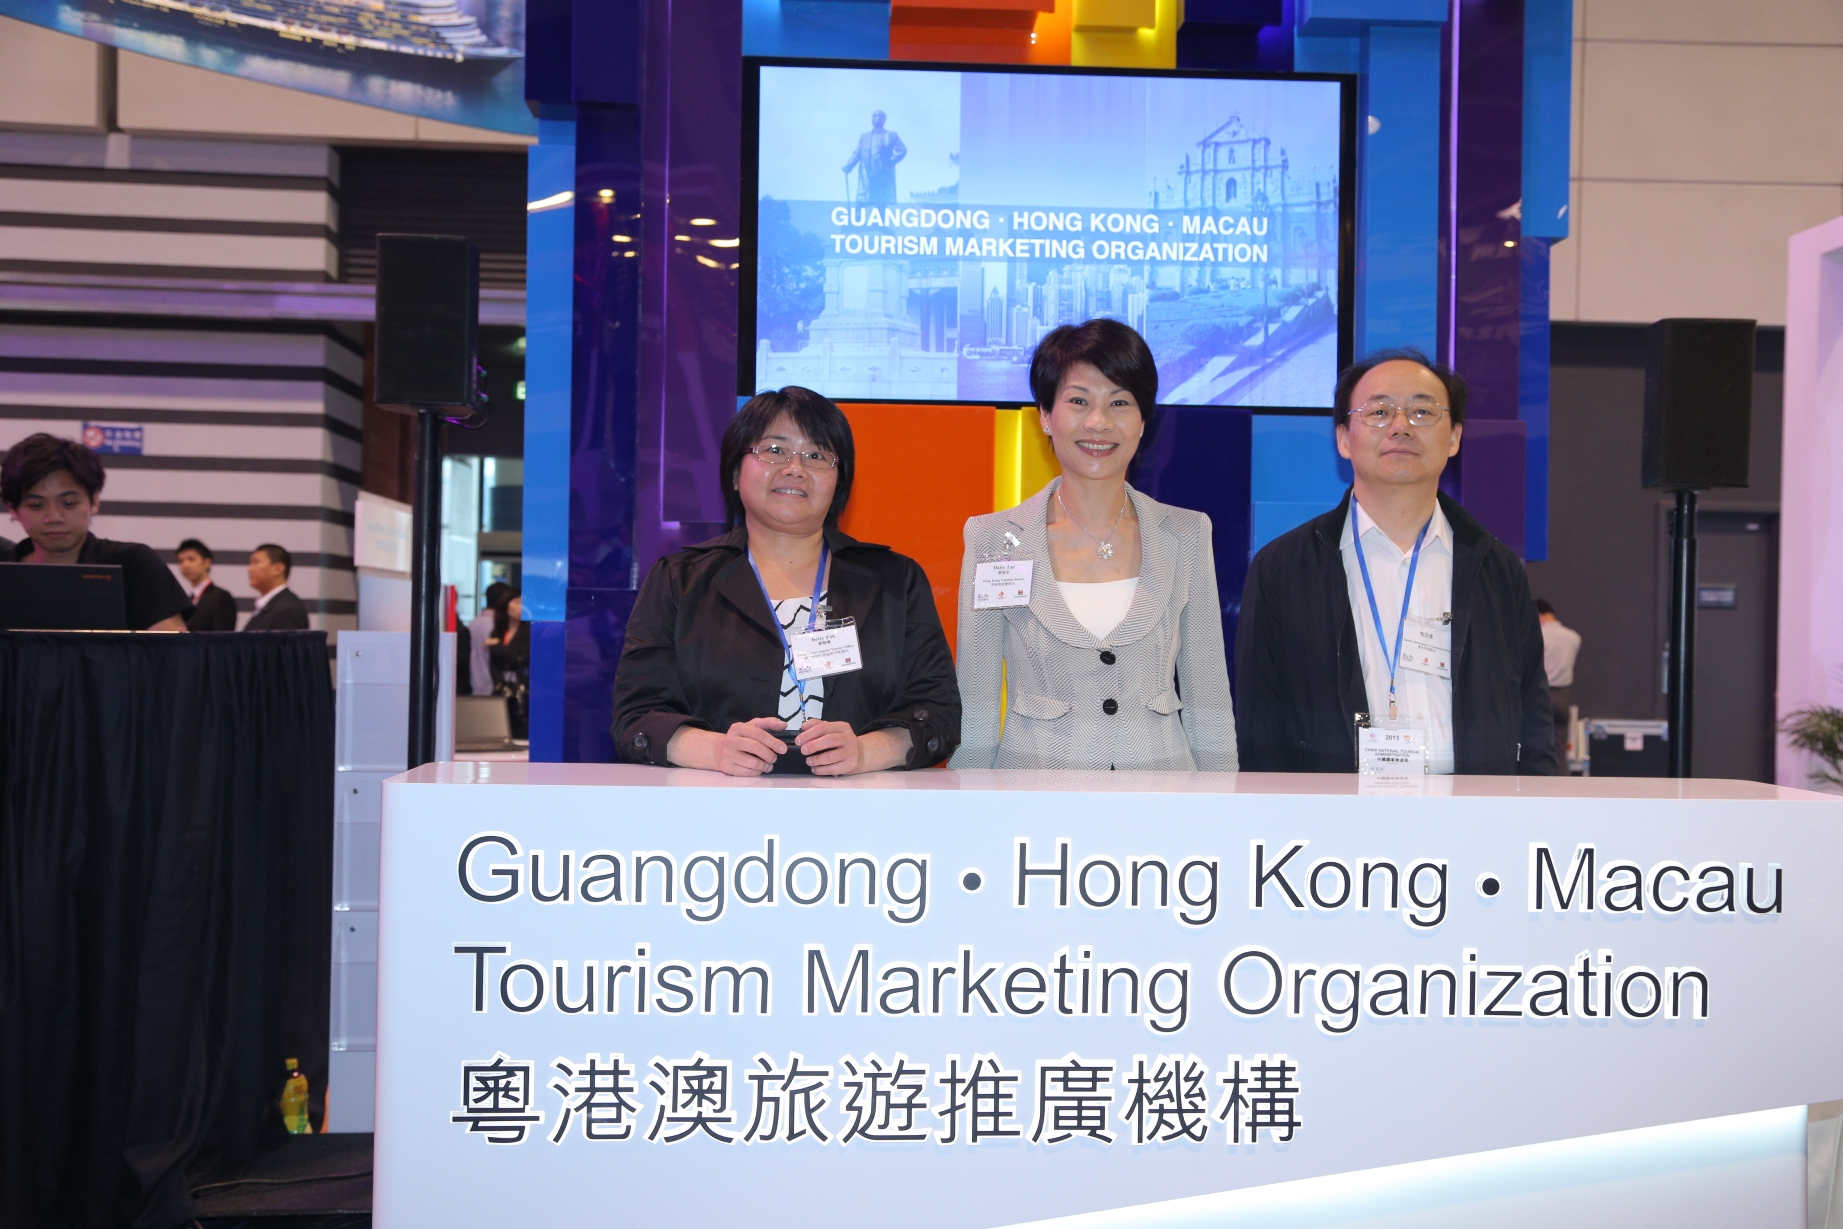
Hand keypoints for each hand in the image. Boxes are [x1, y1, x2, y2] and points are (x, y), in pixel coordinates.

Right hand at [667, 718, 788, 775]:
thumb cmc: (739, 738)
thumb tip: (783, 725)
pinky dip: (757, 772)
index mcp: (738, 728)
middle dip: (770, 755)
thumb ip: (768, 723)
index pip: (759, 734)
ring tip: (768, 765)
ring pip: (753, 763)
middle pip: (757, 748)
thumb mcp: (751, 726)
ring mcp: (728, 754)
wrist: (718, 750)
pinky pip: (747, 772)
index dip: (774, 742)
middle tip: (774, 758)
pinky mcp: (727, 767)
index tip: (783, 748)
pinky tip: (758, 769)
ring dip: (765, 765)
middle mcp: (731, 740)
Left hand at [795, 722, 911, 775]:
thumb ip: (817, 725)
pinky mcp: (850, 765)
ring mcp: (851, 752)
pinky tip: (815, 769)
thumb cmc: (841, 741)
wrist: (860, 754)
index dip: (809, 734)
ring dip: (816, 760)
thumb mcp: (832, 729)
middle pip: (829, 740)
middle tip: (803, 750)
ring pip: (831, 756)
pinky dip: (821, 770)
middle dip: (813, 745)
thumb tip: (803, 727)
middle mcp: (848, 738)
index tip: (798, 740)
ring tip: (808, 761)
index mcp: (842, 727)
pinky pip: (833, 769)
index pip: (823, 727)